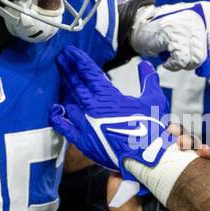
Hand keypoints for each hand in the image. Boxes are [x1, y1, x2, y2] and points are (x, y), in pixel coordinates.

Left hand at [51, 47, 176, 182]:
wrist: (145, 158)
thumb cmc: (150, 130)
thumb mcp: (154, 100)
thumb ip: (148, 80)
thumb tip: (146, 66)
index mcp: (108, 96)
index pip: (88, 73)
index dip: (78, 60)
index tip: (70, 52)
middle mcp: (92, 108)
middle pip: (75, 84)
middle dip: (67, 69)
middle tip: (60, 58)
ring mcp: (85, 125)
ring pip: (68, 101)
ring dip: (64, 88)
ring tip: (61, 78)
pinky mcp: (82, 141)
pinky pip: (63, 126)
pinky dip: (57, 116)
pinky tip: (55, 108)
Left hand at [106, 126, 209, 210]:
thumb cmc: (127, 210)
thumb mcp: (117, 187)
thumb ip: (119, 172)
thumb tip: (120, 154)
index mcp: (157, 162)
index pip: (167, 141)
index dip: (171, 132)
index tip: (169, 129)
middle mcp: (174, 168)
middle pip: (188, 146)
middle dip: (189, 138)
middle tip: (184, 141)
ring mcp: (188, 181)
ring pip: (202, 160)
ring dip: (206, 150)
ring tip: (203, 151)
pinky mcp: (198, 196)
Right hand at [129, 1, 209, 85]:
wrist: (145, 30)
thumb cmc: (178, 36)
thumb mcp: (208, 43)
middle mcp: (206, 13)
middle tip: (199, 73)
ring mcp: (190, 21)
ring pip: (200, 58)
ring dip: (188, 66)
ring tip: (178, 58)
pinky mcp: (173, 30)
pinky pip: (183, 59)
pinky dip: (174, 65)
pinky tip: (169, 60)